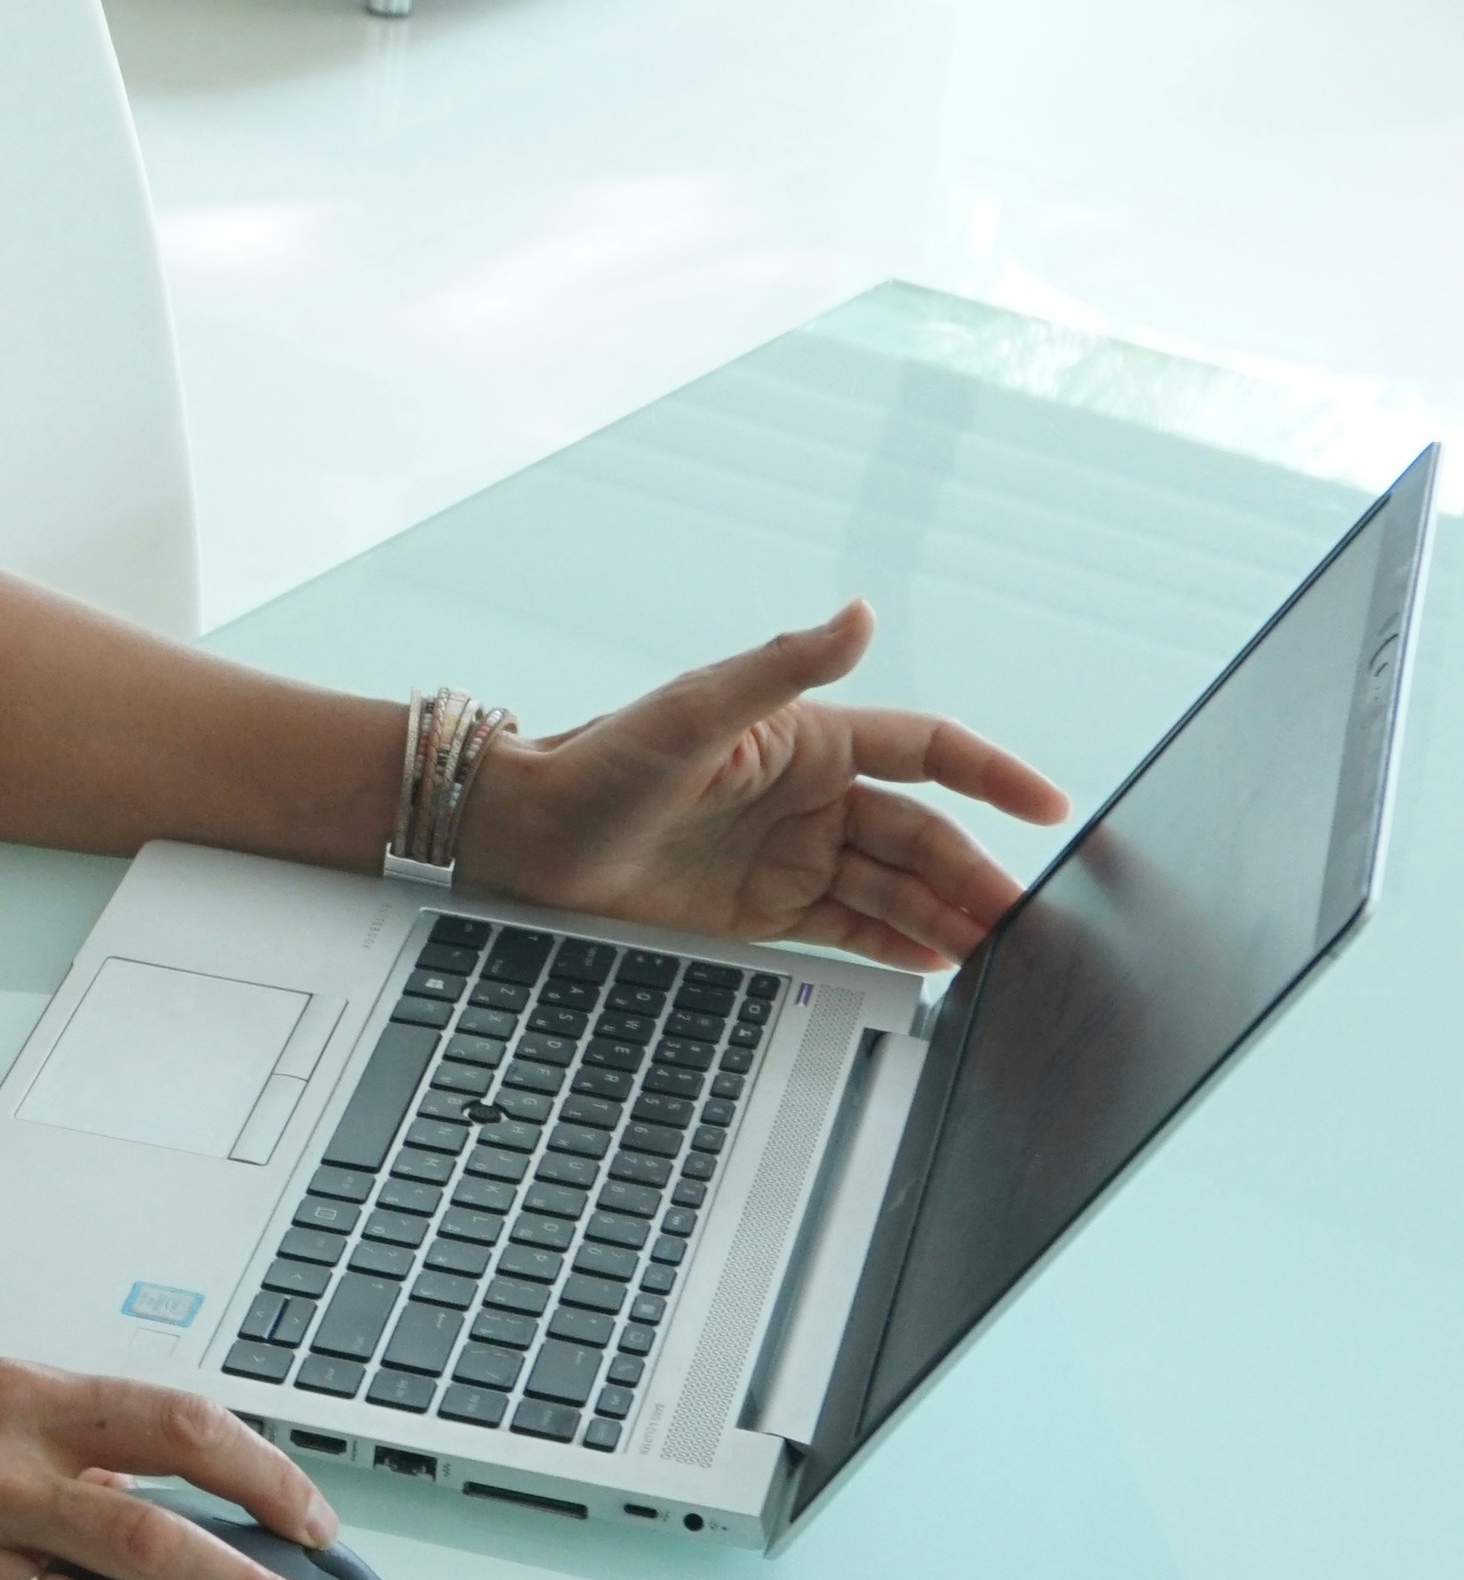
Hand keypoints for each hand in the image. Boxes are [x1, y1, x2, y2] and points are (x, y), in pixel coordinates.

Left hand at [478, 601, 1068, 969]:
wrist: (529, 837)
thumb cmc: (600, 761)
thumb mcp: (694, 711)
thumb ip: (783, 665)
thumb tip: (862, 612)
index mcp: (808, 738)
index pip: (927, 749)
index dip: (992, 774)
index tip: (1050, 808)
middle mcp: (812, 796)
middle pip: (922, 833)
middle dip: (976, 873)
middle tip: (1027, 921)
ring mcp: (794, 854)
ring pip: (895, 886)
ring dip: (947, 915)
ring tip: (998, 956)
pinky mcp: (768, 910)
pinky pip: (853, 928)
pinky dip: (898, 946)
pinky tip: (937, 967)